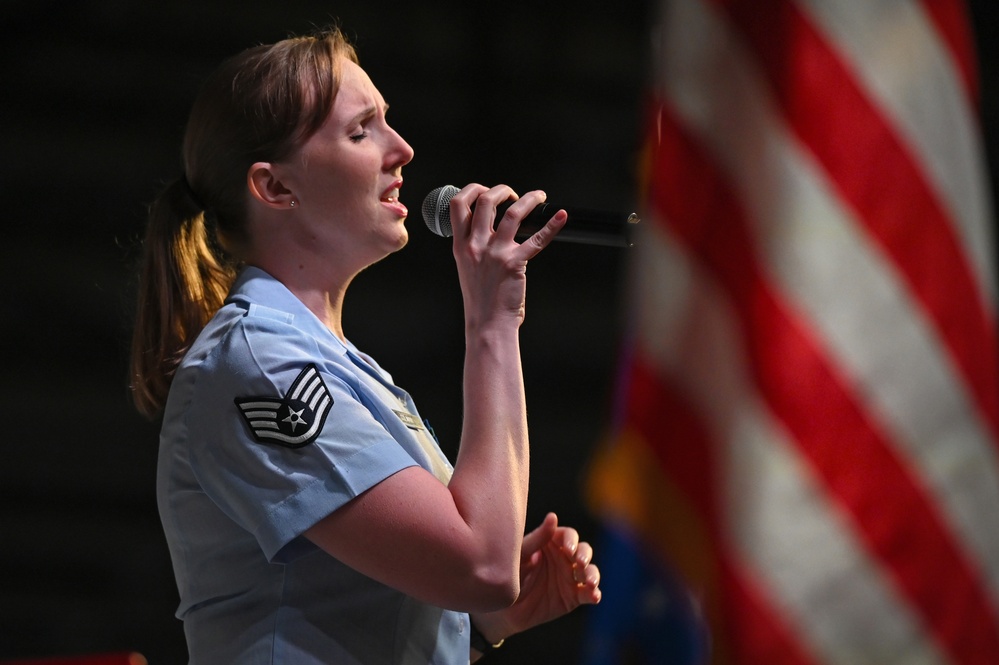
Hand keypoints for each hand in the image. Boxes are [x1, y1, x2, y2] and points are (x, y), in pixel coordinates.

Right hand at [447, 184, 566, 330]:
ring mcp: (495, 253)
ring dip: (528, 199)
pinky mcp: (514, 263)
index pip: (458, 204)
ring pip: (511, 213)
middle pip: (485, 201)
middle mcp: (475, 246)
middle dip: (501, 190)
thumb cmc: (481, 300)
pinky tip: (561, 217)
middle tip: (512, 195)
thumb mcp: (468, 268)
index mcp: (461, 245)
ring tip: (537, 197)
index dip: (472, 190)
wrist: (487, 325)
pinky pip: (537, 239)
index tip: (484, 190)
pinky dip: (552, 225)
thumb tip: (489, 229)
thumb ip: (475, 247)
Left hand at [470, 513, 601, 648]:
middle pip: (583, 551)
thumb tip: (553, 516)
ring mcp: (571, 577)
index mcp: (552, 543)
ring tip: (590, 582)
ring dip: (593, 574)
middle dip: (585, 556)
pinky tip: (594, 595)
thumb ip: (538, 538)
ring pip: (590, 571)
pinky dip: (594, 594)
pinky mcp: (574, 597)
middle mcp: (565, 558)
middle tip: (579, 563)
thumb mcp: (521, 556)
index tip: (568, 549)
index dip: (572, 540)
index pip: (569, 536)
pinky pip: (588, 594)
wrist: (505, 609)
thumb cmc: (511, 574)